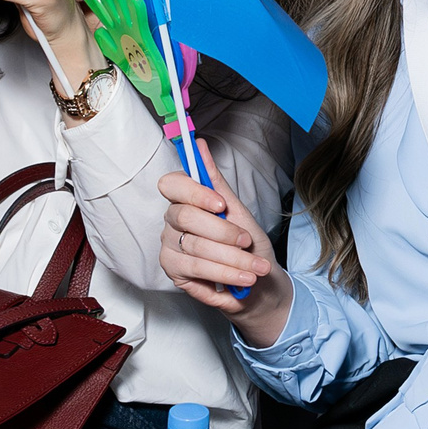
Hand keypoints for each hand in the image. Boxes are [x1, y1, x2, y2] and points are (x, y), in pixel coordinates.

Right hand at [158, 163, 290, 338]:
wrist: (258, 283)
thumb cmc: (247, 245)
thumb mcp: (239, 211)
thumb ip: (216, 181)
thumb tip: (200, 145)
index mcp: (185, 201)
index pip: (171, 185)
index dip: (195, 192)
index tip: (221, 205)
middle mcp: (172, 222)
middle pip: (186, 217)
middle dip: (224, 232)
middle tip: (247, 241)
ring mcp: (170, 247)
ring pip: (195, 247)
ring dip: (232, 259)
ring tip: (256, 269)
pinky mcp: (173, 273)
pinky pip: (197, 270)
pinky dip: (225, 275)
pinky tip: (243, 280)